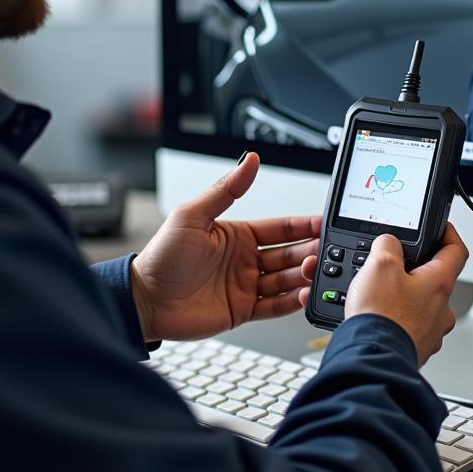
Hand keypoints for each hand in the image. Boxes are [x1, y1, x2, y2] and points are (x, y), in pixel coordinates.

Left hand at [130, 153, 320, 341]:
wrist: (145, 300)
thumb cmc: (161, 256)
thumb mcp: (193, 214)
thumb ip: (225, 189)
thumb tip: (248, 161)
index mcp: (236, 234)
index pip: (280, 227)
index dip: (303, 225)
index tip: (324, 222)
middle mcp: (244, 259)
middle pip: (288, 254)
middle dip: (309, 251)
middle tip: (327, 250)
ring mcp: (245, 285)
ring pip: (286, 279)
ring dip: (304, 276)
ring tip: (316, 271)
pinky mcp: (243, 310)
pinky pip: (275, 306)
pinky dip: (291, 302)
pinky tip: (303, 295)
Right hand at [344, 224, 467, 365]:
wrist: (372, 357)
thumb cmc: (381, 315)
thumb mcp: (379, 264)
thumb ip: (388, 245)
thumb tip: (389, 243)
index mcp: (439, 283)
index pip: (456, 250)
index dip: (448, 234)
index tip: (441, 228)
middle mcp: (441, 309)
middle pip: (436, 280)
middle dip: (417, 270)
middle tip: (395, 266)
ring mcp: (430, 331)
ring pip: (423, 305)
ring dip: (406, 297)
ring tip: (380, 295)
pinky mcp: (416, 347)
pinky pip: (410, 326)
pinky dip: (398, 319)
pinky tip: (379, 318)